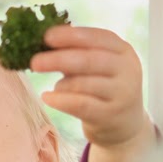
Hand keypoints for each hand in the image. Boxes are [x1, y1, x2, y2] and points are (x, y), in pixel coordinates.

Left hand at [30, 24, 155, 161]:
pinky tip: (47, 97)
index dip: (71, 36)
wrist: (125, 125)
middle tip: (35, 62)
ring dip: (61, 84)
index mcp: (123, 50)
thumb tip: (44, 42)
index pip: (97, 37)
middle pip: (89, 60)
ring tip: (54, 88)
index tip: (46, 37)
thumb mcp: (98, 67)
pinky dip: (60, 100)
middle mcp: (128, 70)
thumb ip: (77, 53)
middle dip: (59, 59)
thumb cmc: (103, 89)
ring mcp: (122, 94)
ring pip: (83, 83)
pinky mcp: (111, 115)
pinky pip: (80, 105)